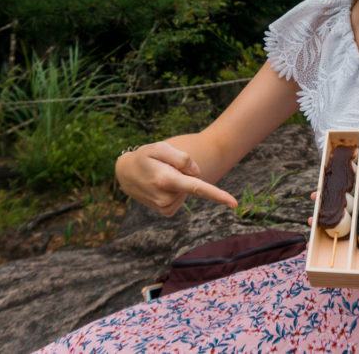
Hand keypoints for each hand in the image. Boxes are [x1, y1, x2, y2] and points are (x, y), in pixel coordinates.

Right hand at [116, 142, 237, 216]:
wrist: (125, 174)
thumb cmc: (144, 157)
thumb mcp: (159, 147)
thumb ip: (181, 158)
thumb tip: (197, 174)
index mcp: (166, 180)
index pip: (196, 188)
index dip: (217, 195)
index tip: (233, 203)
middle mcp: (165, 197)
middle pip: (192, 184)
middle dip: (185, 174)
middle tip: (165, 166)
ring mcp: (164, 206)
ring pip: (187, 191)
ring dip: (178, 182)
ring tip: (160, 175)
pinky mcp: (165, 211)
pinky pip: (181, 198)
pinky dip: (175, 190)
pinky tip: (161, 185)